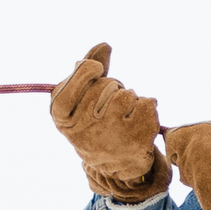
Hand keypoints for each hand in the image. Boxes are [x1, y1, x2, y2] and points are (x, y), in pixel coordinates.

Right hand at [49, 45, 169, 202]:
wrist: (114, 163)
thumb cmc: (94, 124)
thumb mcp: (80, 99)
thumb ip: (88, 70)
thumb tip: (104, 46)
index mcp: (62, 116)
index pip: (75, 81)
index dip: (87, 71)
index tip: (97, 69)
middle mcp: (83, 129)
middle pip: (106, 85)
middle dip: (112, 87)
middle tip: (109, 104)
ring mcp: (110, 136)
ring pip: (127, 94)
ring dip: (129, 97)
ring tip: (124, 114)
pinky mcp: (136, 141)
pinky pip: (147, 103)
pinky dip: (148, 106)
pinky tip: (139, 120)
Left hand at [163, 116, 210, 209]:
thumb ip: (210, 129)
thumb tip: (201, 129)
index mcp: (188, 138)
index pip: (172, 141)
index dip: (183, 143)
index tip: (195, 145)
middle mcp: (187, 163)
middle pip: (183, 165)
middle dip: (197, 163)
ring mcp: (196, 187)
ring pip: (197, 185)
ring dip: (210, 181)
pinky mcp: (208, 207)